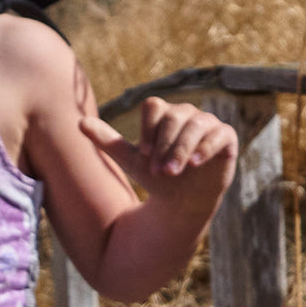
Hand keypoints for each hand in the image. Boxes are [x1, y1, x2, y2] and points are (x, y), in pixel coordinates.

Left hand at [80, 96, 237, 217]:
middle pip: (174, 117)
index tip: (144, 155)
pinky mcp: (226, 137)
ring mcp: (208, 123)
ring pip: (195, 125)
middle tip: (159, 171)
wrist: (182, 200)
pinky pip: (219, 134)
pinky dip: (206, 147)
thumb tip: (79, 122)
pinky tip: (195, 164)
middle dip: (164, 145)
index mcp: (163, 114)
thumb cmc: (156, 175)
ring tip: (173, 171)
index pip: (154, 106)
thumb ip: (106, 140)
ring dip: (181, 149)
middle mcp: (186, 114)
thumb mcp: (129, 159)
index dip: (147, 130)